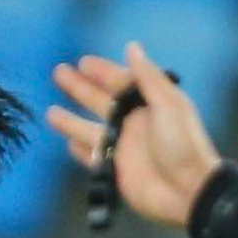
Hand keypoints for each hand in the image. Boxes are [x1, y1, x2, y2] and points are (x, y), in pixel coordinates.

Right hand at [46, 42, 222, 226]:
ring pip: (89, 130)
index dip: (101, 71)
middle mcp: (132, 124)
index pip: (119, 83)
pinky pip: (91, 158)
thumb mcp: (169, 105)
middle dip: (79, 88)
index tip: (82, 62)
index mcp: (147, 105)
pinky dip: (79, 151)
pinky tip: (67, 144)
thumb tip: (132, 47)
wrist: (188, 191)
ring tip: (50, 112)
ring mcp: (121, 148)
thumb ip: (148, 77)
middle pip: (99, 102)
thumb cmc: (184, 145)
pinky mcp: (113, 171)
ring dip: (70, 121)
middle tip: (58, 73)